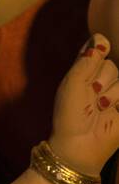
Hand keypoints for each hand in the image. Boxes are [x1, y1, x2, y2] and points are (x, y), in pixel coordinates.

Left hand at [47, 34, 118, 177]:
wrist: (80, 144)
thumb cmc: (69, 115)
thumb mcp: (73, 83)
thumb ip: (87, 60)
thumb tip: (101, 39)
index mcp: (84, 72)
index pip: (95, 49)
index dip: (98, 48)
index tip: (99, 50)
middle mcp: (101, 81)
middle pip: (110, 64)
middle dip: (100, 79)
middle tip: (90, 96)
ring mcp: (116, 94)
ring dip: (110, 93)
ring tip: (100, 107)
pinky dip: (118, 99)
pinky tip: (111, 109)